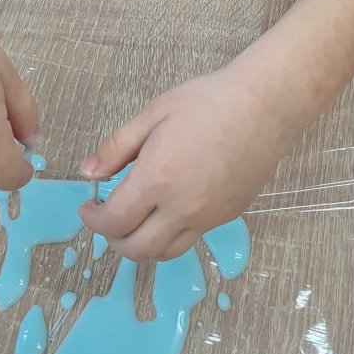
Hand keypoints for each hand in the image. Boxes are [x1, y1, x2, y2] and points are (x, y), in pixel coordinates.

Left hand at [78, 61, 298, 260]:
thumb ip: (117, 146)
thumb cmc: (209, 100)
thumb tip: (88, 173)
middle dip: (113, 239)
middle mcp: (182, 208)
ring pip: (165, 253)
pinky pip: (191, 238)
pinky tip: (169, 209)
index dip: (93, 220)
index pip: (114, 221)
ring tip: (135, 220)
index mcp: (157, 179)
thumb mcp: (155, 112)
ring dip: (141, 245)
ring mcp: (208, 217)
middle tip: (107, 218)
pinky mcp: (228, 216)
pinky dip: (170, 235)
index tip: (88, 207)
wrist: (265, 105)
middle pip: (136, 249)